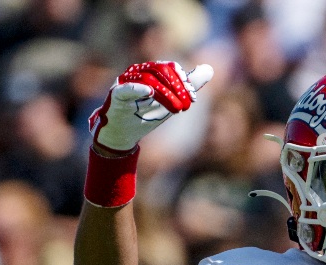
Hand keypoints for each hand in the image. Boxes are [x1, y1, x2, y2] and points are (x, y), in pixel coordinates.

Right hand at [89, 61, 213, 153]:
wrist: (123, 134)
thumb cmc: (146, 115)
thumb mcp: (172, 101)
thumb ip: (189, 85)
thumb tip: (209, 69)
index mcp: (150, 72)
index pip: (169, 67)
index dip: (183, 79)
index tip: (193, 97)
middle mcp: (137, 73)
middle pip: (159, 70)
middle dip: (177, 86)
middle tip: (187, 105)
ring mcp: (125, 82)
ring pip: (147, 78)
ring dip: (165, 93)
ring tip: (176, 109)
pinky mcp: (116, 95)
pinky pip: (126, 88)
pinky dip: (137, 88)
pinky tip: (149, 92)